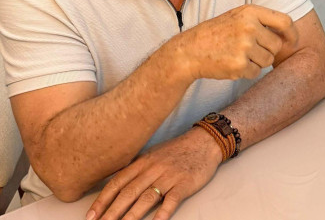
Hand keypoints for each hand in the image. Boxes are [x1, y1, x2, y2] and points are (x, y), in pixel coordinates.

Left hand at [86, 127, 222, 219]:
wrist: (205, 142)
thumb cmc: (177, 150)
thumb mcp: (153, 155)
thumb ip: (136, 169)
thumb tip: (115, 185)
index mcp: (142, 162)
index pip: (117, 183)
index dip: (102, 200)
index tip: (91, 215)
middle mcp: (153, 169)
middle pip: (128, 193)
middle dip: (111, 212)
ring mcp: (169, 176)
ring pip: (146, 198)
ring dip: (131, 216)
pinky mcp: (185, 184)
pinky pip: (171, 201)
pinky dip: (162, 214)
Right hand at [168, 4, 297, 80]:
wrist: (189, 51)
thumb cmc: (216, 34)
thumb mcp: (238, 17)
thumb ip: (261, 21)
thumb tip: (289, 33)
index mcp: (250, 12)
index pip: (284, 21)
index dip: (292, 34)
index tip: (292, 42)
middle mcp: (249, 27)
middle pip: (276, 45)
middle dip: (267, 50)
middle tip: (249, 49)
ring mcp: (244, 46)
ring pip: (268, 60)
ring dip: (257, 62)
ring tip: (238, 55)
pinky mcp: (239, 64)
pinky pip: (256, 72)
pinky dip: (247, 72)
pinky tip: (232, 64)